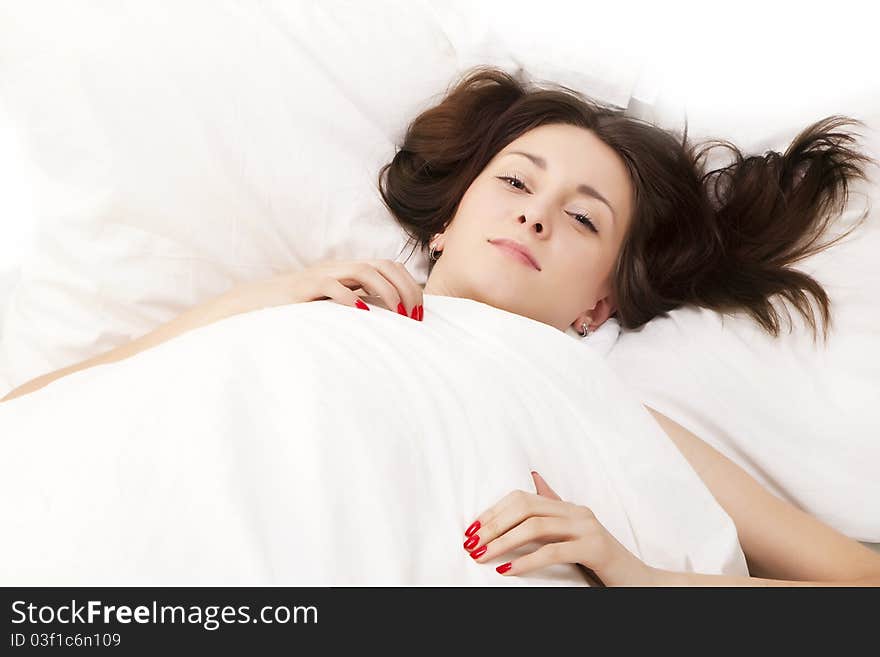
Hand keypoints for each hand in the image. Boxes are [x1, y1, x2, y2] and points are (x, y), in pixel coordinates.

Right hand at [218, 258, 423, 320]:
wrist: (252, 304)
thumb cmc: (296, 310)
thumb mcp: (332, 306)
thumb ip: (356, 305)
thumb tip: (387, 323)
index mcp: (347, 271)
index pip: (390, 267)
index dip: (410, 286)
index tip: (419, 314)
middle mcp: (338, 268)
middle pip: (384, 266)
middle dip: (406, 289)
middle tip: (415, 316)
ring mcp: (322, 275)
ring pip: (364, 270)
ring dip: (387, 291)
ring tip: (397, 314)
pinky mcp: (304, 289)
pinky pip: (331, 286)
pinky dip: (349, 297)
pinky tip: (362, 312)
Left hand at [462, 471, 656, 585]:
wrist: (641, 582)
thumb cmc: (600, 561)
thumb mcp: (573, 534)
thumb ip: (553, 509)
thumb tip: (533, 478)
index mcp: (568, 507)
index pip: (521, 498)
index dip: (493, 512)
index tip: (471, 529)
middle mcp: (577, 511)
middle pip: (524, 507)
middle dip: (493, 525)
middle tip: (471, 543)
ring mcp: (587, 527)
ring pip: (535, 527)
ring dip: (503, 542)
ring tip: (482, 555)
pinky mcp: (594, 548)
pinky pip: (553, 551)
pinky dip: (526, 561)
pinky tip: (507, 570)